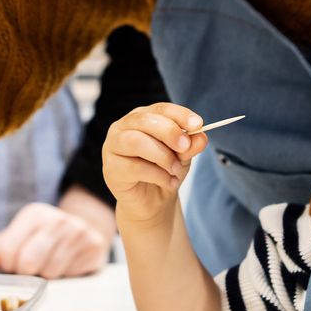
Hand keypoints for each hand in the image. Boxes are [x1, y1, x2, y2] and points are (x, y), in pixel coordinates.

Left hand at [0, 197, 112, 277]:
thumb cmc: (41, 238)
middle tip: (30, 270)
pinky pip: (70, 276)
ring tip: (49, 266)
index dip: (7, 265)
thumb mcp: (17, 236)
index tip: (13, 264)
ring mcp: (78, 232)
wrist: (84, 229)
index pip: (8, 251)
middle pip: (28, 263)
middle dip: (25, 273)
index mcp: (34, 214)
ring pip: (49, 273)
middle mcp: (57, 219)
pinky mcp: (94, 246)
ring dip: (45, 277)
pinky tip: (66, 266)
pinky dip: (65, 277)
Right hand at [101, 103, 206, 227]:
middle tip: (185, 147)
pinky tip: (168, 182)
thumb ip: (190, 145)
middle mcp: (123, 127)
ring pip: (136, 141)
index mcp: (142, 117)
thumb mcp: (183, 156)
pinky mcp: (110, 168)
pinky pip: (134, 167)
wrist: (153, 202)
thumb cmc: (165, 171)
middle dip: (169, 132)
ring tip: (175, 170)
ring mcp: (112, 146)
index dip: (179, 115)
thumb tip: (200, 137)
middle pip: (144, 121)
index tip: (198, 124)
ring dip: (162, 156)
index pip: (160, 109)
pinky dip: (157, 175)